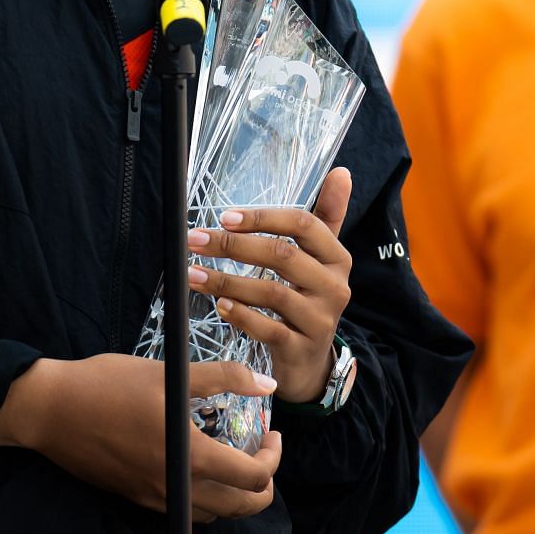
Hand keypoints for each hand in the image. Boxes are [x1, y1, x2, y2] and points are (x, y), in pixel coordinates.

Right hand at [0, 354, 284, 521]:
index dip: (273, 457)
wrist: (49, 409)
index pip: (253, 478)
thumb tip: (268, 387)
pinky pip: (186, 510)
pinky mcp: (137, 497)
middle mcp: (175, 486)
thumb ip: (223, 378)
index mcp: (188, 456)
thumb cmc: (107, 384)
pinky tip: (198, 464)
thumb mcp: (169, 373)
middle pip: (242, 507)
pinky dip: (206, 496)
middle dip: (263, 482)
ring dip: (236, 493)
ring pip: (215, 514)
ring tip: (234, 457)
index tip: (271, 433)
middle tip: (261, 450)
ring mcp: (155, 498)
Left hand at [185, 166, 353, 402]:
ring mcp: (321, 319)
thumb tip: (341, 172)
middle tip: (196, 239)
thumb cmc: (308, 298)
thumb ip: (326, 216)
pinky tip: (219, 306)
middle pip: (282, 255)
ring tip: (193, 274)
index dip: (262, 217)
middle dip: (234, 245)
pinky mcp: (303, 348)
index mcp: (337, 257)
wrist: (311, 361)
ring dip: (226, 281)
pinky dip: (241, 316)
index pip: (303, 224)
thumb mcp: (320, 258)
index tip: (224, 216)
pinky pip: (269, 329)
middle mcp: (335, 286)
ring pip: (271, 292)